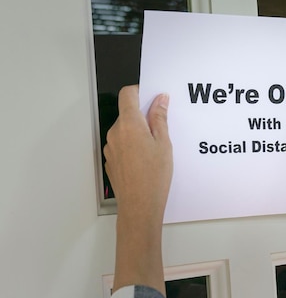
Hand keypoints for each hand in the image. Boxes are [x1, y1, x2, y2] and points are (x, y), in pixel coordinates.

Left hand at [103, 85, 172, 293]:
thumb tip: (160, 100)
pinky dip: (133, 146)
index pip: (128, 94)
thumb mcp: (164, 144)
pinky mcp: (111, 160)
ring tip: (156, 148)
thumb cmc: (153, 177)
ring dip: (138, 132)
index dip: (140, 91)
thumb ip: (160, 118)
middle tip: (162, 127)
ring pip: (125, 130)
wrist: (140, 206)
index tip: (154, 97)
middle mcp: (115, 133)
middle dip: (143, 115)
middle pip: (127, 113)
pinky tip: (147, 159)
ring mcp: (110, 147)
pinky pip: (122, 145)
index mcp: (129, 124)